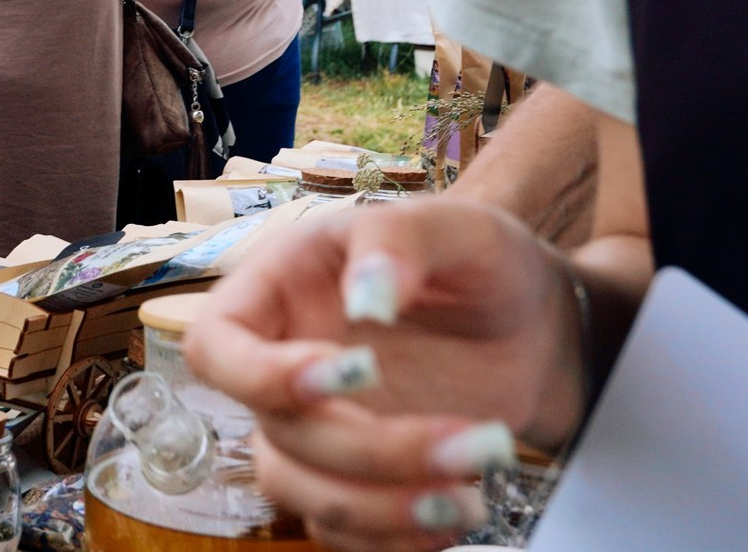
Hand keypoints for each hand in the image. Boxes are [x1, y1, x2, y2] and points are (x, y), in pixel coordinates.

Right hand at [182, 198, 586, 550]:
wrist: (529, 326)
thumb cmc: (478, 262)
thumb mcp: (454, 227)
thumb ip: (401, 239)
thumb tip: (365, 298)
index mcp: (279, 289)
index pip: (217, 344)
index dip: (260, 374)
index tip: (354, 373)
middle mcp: (281, 362)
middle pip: (277, 431)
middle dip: (372, 451)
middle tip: (472, 445)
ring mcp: (315, 427)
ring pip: (297, 491)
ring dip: (377, 508)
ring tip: (466, 498)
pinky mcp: (354, 477)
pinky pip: (339, 530)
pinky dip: (391, 538)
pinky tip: (456, 515)